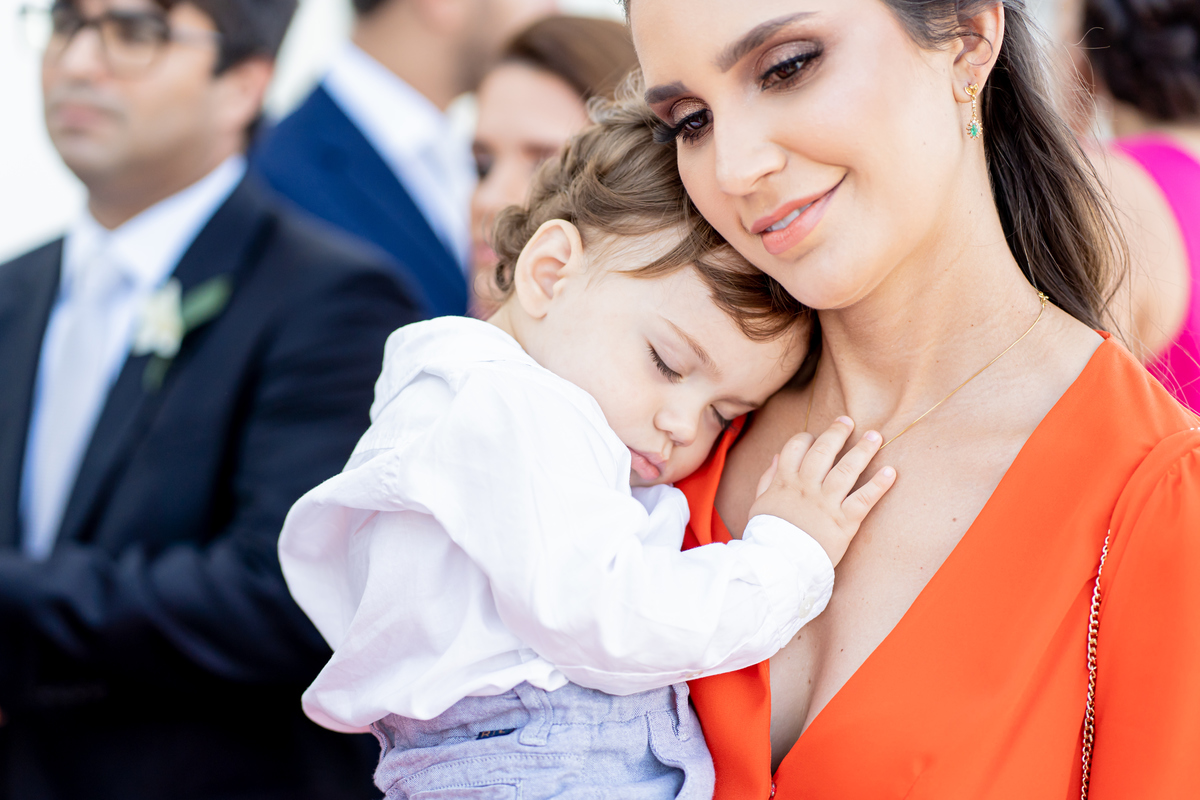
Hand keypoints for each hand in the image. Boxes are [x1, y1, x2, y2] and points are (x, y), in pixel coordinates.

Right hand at [749, 417, 895, 566]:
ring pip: (846, 470)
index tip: (815, 436)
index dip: (806, 438)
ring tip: (876, 436)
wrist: (778, 566)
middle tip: (849, 421)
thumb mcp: (759, 504)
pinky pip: (864, 500)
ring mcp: (826, 504)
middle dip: (837, 433)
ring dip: (863, 450)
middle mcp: (807, 488)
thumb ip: (768, 479)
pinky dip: (878, 485)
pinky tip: (890, 473)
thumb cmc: (768, 536)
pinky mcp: (844, 522)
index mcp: (785, 482)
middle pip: (824, 451)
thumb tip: (777, 457)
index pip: (795, 448)